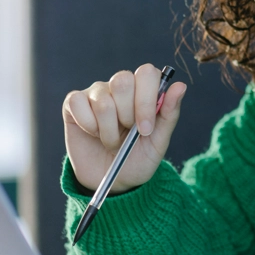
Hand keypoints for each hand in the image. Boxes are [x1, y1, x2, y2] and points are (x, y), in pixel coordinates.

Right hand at [63, 64, 186, 193]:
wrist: (112, 182)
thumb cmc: (138, 158)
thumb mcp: (159, 141)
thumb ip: (169, 114)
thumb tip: (180, 86)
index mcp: (144, 90)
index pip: (146, 72)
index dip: (146, 100)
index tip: (145, 129)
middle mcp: (120, 85)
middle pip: (122, 81)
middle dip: (127, 116)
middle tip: (128, 134)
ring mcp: (96, 92)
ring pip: (103, 100)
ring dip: (108, 130)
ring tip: (112, 141)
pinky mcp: (74, 103)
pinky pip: (78, 103)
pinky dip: (88, 126)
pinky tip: (93, 134)